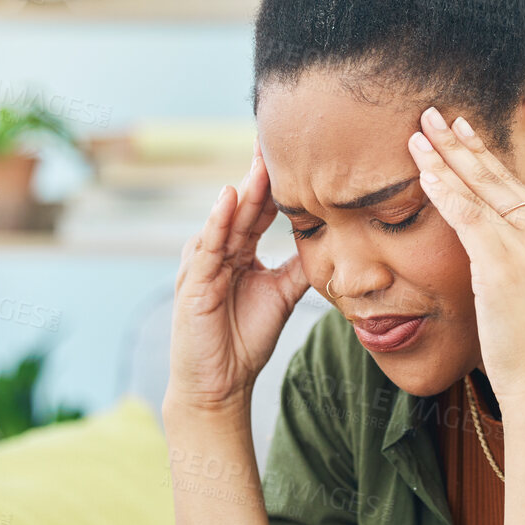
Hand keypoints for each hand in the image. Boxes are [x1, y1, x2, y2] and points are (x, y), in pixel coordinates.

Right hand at [166, 142, 311, 416]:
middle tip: (277, 139)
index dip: (276, 183)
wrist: (220, 385)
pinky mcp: (193, 282)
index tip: (296, 151)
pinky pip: (208, 246)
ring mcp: (202, 264)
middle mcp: (218, 251)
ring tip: (261, 161)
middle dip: (260, 174)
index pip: (258, 209)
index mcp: (238, 252)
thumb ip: (298, 267)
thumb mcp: (281, 296)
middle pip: (243, 206)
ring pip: (226, 220)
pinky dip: (218, 221)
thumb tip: (332, 241)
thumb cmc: (244, 340)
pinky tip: (230, 198)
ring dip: (244, 191)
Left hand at [407, 107, 524, 407]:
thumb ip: (514, 267)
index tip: (462, 132)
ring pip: (479, 190)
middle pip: (496, 177)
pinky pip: (467, 216)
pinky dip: (444, 190)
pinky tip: (423, 172)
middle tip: (434, 113)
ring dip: (444, 158)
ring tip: (418, 132)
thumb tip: (488, 258)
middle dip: (461, 143)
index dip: (483, 157)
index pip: (513, 187)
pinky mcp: (504, 263)